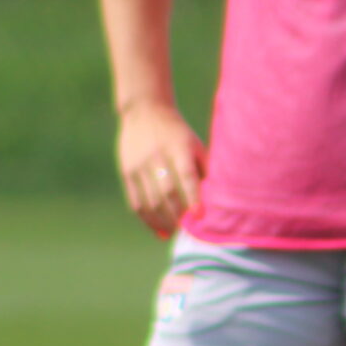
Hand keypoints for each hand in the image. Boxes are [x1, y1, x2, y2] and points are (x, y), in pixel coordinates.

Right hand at [118, 97, 205, 239]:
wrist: (144, 110)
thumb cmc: (177, 131)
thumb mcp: (194, 142)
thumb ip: (205, 167)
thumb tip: (219, 197)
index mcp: (178, 147)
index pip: (186, 175)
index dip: (193, 196)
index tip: (199, 216)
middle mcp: (157, 156)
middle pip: (167, 192)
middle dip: (178, 215)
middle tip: (187, 232)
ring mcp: (139, 165)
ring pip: (150, 201)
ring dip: (163, 222)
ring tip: (173, 235)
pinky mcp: (126, 172)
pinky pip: (136, 201)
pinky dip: (147, 220)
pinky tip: (158, 232)